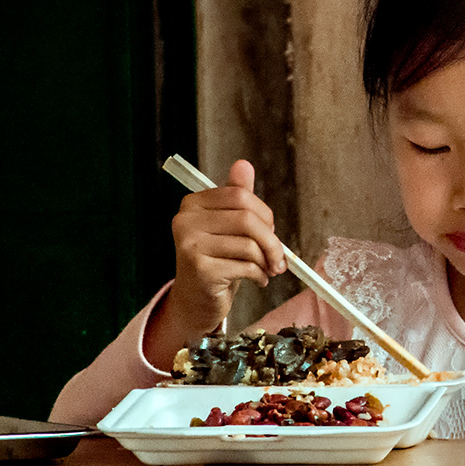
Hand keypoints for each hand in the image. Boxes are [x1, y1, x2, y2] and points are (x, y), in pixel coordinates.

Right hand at [145, 159, 285, 368]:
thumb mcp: (229, 226)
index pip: (240, 196)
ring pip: (249, 245)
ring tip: (267, 270)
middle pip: (247, 219)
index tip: (271, 231)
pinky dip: (259, 275)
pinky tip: (257, 280)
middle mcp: (185, 221)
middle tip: (279, 257)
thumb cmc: (218, 259)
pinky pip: (246, 267)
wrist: (196, 301)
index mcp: (193, 204)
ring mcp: (190, 246)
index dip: (264, 214)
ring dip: (267, 261)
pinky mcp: (200, 270)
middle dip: (271, 240)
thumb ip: (236, 196)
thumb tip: (244, 164)